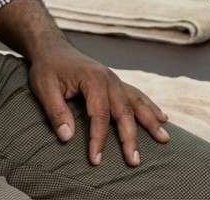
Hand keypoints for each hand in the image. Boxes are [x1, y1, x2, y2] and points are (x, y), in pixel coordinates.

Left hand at [28, 40, 169, 166]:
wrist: (53, 47)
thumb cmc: (48, 69)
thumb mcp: (44, 89)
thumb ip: (56, 112)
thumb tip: (67, 138)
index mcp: (93, 80)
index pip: (99, 115)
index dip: (98, 139)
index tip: (96, 160)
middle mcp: (109, 79)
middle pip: (124, 112)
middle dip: (130, 138)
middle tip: (134, 162)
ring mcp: (115, 80)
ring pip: (137, 103)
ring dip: (151, 122)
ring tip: (164, 139)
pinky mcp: (116, 82)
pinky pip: (137, 96)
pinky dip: (150, 107)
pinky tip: (162, 117)